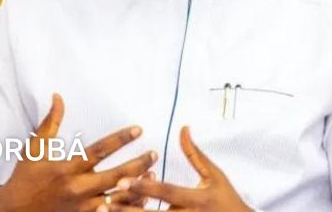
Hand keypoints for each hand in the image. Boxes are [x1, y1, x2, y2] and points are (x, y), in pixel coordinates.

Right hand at [0, 94, 157, 211]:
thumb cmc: (24, 178)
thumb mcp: (35, 149)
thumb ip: (50, 123)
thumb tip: (58, 97)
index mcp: (68, 168)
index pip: (99, 150)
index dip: (121, 139)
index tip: (138, 130)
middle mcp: (78, 188)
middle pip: (115, 176)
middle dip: (138, 164)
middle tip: (154, 153)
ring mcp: (82, 207)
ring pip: (117, 199)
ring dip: (137, 188)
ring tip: (153, 176)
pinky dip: (127, 207)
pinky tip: (141, 199)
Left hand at [108, 126, 252, 211]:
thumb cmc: (227, 199)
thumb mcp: (214, 175)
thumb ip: (194, 154)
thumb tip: (182, 128)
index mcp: (196, 200)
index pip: (166, 192)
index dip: (144, 186)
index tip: (124, 180)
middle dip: (128, 210)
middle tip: (105, 202)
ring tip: (104, 211)